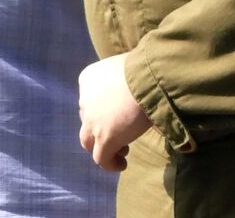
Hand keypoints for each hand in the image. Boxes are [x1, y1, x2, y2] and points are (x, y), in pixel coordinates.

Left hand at [78, 53, 152, 171]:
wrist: (149, 78)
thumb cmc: (145, 68)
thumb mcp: (126, 69)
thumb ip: (121, 80)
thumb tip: (132, 88)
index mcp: (88, 79)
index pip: (90, 100)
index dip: (102, 111)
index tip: (117, 115)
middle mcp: (85, 101)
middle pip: (87, 122)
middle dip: (100, 130)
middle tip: (120, 133)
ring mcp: (92, 122)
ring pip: (89, 142)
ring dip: (103, 148)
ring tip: (122, 151)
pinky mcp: (104, 138)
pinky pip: (101, 158)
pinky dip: (110, 163)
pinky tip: (121, 165)